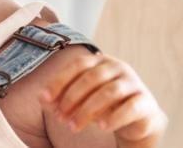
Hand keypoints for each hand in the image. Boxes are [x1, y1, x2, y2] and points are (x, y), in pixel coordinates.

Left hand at [41, 53, 166, 147]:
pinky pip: (130, 107)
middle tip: (60, 118)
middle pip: (91, 78)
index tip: (45, 98)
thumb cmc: (100, 103)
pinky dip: (114, 117)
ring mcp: (134, 83)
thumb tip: (42, 98)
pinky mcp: (146, 102)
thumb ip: (61, 97)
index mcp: (99, 61)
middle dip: (71, 99)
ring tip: (74, 126)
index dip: (60, 80)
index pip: (77, 65)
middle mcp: (118, 67)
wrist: (136, 118)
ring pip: (109, 92)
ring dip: (88, 111)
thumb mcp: (79, 99)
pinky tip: (101, 127)